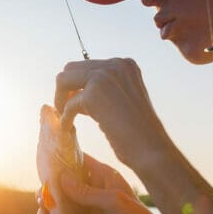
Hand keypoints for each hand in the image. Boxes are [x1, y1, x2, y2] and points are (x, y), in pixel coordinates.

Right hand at [28, 154, 158, 213]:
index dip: (62, 160)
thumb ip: (87, 191)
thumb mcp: (113, 202)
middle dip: (49, 188)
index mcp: (104, 176)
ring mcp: (88, 206)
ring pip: (61, 200)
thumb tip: (62, 178)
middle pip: (65, 181)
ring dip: (47, 206)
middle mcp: (94, 188)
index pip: (79, 160)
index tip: (44, 163)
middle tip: (41, 199)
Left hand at [54, 58, 168, 171]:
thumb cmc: (138, 131)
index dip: (78, 86)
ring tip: (65, 117)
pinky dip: (66, 117)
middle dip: (65, 89)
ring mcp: (103, 77)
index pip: (87, 66)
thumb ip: (105, 89)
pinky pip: (68, 104)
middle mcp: (115, 64)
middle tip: (66, 110)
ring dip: (61, 99)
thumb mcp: (123, 99)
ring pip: (63, 80)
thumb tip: (74, 90)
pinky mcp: (93, 94)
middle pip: (72, 69)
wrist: (151, 149)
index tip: (78, 104)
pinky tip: (67, 128)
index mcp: (124, 64)